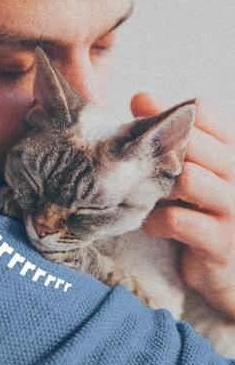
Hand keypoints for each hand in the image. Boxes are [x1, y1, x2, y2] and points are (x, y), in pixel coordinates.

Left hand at [131, 92, 234, 319]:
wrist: (230, 267)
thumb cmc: (200, 208)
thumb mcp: (189, 166)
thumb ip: (169, 134)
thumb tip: (140, 96)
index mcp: (230, 149)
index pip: (203, 110)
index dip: (168, 113)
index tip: (144, 125)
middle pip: (192, 141)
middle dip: (158, 151)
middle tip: (142, 168)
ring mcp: (234, 208)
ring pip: (187, 178)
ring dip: (156, 188)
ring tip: (149, 198)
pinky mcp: (221, 242)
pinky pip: (177, 220)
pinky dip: (155, 221)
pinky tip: (152, 224)